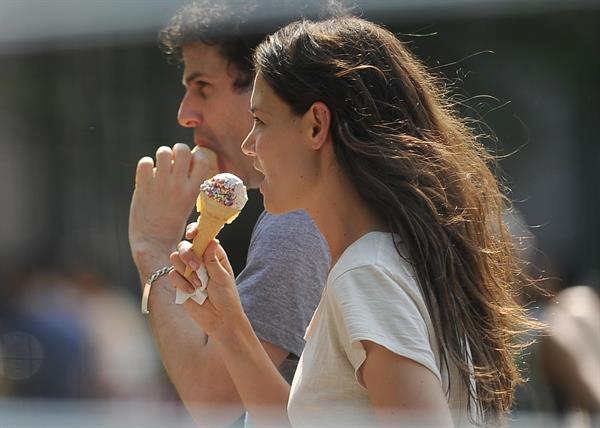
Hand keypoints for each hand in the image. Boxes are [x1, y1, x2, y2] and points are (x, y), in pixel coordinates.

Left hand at [129, 143, 208, 274]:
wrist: (154, 242)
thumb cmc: (173, 224)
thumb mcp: (188, 204)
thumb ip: (189, 185)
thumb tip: (187, 164)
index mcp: (193, 190)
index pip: (202, 159)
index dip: (196, 157)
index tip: (190, 164)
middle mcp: (178, 185)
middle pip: (182, 149)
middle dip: (177, 151)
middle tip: (173, 162)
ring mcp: (160, 185)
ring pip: (163, 152)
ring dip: (162, 157)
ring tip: (160, 167)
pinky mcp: (143, 187)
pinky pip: (145, 162)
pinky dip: (146, 165)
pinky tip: (148, 175)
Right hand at [169, 239, 245, 338]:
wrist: (219, 319)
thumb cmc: (226, 297)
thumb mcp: (222, 278)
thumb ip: (213, 260)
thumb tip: (210, 241)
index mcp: (213, 254)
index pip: (201, 236)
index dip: (194, 231)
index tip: (192, 235)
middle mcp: (199, 259)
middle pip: (184, 245)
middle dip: (188, 254)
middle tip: (196, 266)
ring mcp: (188, 270)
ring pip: (175, 258)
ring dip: (186, 271)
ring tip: (200, 285)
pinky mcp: (179, 283)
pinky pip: (172, 275)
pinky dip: (181, 283)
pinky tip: (192, 292)